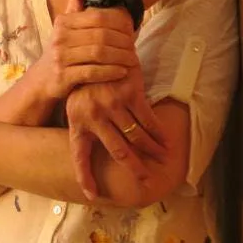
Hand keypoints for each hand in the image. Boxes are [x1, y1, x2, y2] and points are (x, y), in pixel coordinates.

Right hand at [35, 0, 138, 100]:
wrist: (43, 79)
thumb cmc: (61, 48)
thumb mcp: (66, 23)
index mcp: (63, 22)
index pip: (98, 17)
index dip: (119, 23)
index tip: (131, 30)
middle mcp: (60, 37)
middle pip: (101, 36)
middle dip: (122, 42)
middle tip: (135, 47)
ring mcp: (60, 57)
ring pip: (99, 54)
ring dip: (120, 57)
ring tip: (132, 59)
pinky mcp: (64, 76)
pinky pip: (93, 72)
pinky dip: (110, 72)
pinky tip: (122, 72)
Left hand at [65, 64, 166, 199]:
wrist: (98, 47)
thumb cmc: (89, 81)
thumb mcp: (77, 102)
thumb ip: (85, 124)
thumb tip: (91, 153)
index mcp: (77, 120)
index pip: (79, 155)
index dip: (85, 176)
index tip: (92, 195)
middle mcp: (93, 115)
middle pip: (117, 151)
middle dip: (134, 168)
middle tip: (145, 179)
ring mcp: (111, 104)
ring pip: (136, 136)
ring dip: (152, 149)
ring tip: (162, 158)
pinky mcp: (128, 93)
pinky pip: (148, 120)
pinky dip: (158, 132)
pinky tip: (166, 140)